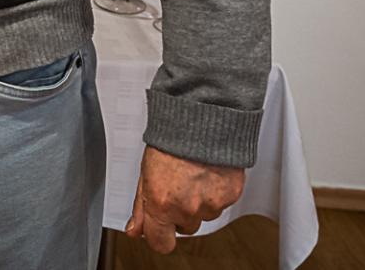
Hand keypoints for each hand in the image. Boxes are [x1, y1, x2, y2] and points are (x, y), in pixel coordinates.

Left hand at [125, 145, 244, 253]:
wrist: (200, 120)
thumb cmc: (170, 141)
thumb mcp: (146, 173)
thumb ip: (141, 206)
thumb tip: (135, 230)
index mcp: (162, 204)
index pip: (161, 243)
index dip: (158, 236)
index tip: (158, 229)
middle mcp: (187, 208)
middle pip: (184, 226)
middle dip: (180, 212)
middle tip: (177, 186)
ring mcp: (210, 204)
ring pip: (204, 214)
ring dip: (199, 201)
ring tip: (193, 175)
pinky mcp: (230, 196)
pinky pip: (221, 203)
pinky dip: (215, 192)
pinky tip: (207, 172)